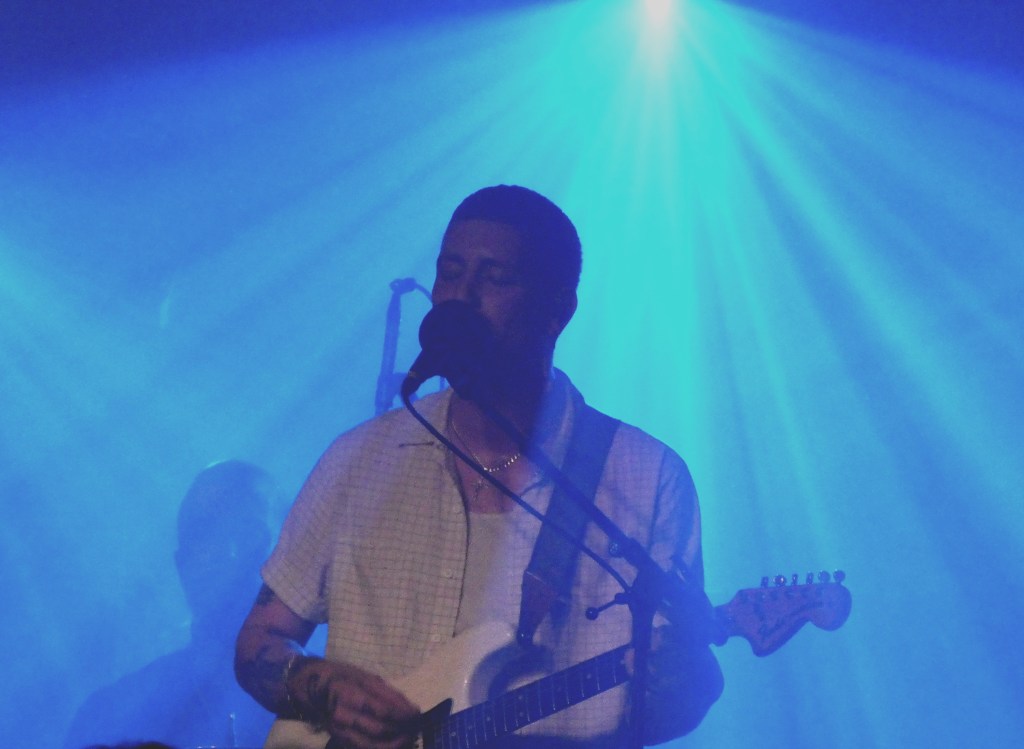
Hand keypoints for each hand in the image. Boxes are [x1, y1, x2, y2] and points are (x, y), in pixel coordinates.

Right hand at [290, 658, 420, 748]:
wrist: (310, 687)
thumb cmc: (341, 676)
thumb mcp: (365, 676)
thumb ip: (388, 694)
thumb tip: (410, 709)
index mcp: (350, 694)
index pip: (384, 711)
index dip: (404, 716)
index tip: (418, 715)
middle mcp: (343, 716)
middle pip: (380, 731)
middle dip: (403, 731)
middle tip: (417, 727)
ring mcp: (340, 730)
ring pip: (373, 745)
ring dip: (394, 743)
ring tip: (409, 737)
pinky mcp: (339, 738)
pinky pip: (364, 747)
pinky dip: (382, 747)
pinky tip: (393, 742)